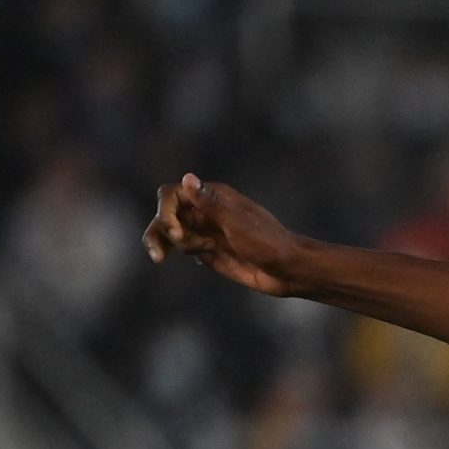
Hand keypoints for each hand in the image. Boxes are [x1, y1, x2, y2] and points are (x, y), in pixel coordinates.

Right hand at [142, 174, 304, 295]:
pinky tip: (194, 257)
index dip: (165, 210)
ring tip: (159, 257)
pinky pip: (185, 247)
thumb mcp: (237, 223)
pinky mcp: (210, 250)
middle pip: (167, 213)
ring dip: (163, 242)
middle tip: (160, 253)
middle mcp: (206, 211)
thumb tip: (188, 178)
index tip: (174, 231)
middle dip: (160, 229)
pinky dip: (181, 251)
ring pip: (172, 231)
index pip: (173, 194)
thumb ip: (210, 203)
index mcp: (213, 197)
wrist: (290, 270)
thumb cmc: (268, 243)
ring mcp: (207, 231)